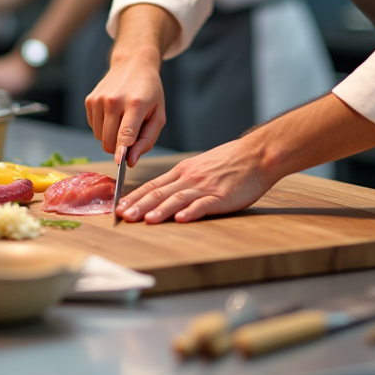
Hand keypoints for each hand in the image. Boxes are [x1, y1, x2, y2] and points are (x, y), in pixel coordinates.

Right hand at [84, 54, 165, 166]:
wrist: (132, 64)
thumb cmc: (149, 92)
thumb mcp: (158, 115)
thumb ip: (147, 140)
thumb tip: (131, 161)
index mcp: (135, 104)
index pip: (125, 134)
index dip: (122, 152)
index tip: (120, 163)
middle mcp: (114, 100)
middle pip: (109, 141)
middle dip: (118, 148)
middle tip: (130, 138)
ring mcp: (99, 99)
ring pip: (99, 137)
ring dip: (110, 137)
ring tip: (122, 121)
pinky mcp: (89, 99)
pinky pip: (94, 127)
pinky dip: (103, 127)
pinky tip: (113, 114)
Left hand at [116, 139, 273, 223]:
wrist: (256, 154)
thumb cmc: (229, 162)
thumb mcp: (199, 166)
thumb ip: (183, 179)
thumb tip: (163, 192)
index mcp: (182, 171)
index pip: (152, 185)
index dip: (134, 197)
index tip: (118, 207)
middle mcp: (189, 178)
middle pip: (159, 192)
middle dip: (139, 205)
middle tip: (122, 216)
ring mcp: (205, 187)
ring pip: (177, 198)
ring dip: (159, 210)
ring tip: (145, 220)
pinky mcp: (221, 196)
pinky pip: (203, 204)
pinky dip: (191, 212)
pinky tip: (180, 219)